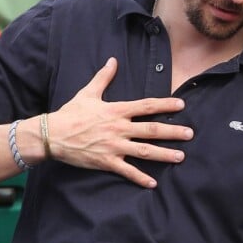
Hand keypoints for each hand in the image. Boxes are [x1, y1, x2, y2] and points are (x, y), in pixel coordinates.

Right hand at [49, 57, 192, 187]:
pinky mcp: (106, 162)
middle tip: (190, 134)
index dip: (165, 104)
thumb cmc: (71, 113)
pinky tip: (153, 183)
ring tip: (181, 156)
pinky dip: (140, 177)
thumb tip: (113, 60)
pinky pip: (126, 171)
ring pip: (144, 151)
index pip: (146, 105)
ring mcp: (113, 146)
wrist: (52, 135)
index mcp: (117, 110)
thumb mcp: (88, 92)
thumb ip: (104, 77)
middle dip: (172, 132)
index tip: (181, 104)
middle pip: (151, 129)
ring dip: (164, 154)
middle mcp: (119, 128)